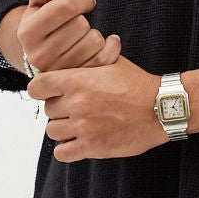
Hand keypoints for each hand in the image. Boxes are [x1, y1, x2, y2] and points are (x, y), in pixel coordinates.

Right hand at [18, 0, 120, 71]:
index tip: (87, 1)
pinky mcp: (76, 81)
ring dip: (94, 33)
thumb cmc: (42, 21)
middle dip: (85, 17)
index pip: (64, 7)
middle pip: (80, 24)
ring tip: (84, 36)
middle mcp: (39, 55)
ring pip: (94, 40)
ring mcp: (58, 72)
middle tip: (80, 21)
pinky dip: (111, 47)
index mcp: (27, 32)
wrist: (39, 54)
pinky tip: (107, 42)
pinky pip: (104, 59)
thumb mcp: (38, 0)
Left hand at [27, 54, 168, 161]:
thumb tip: (86, 43)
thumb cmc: (139, 84)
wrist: (162, 108)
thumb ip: (92, 57)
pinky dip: (67, 149)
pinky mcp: (92, 147)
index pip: (37, 87)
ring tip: (78, 126)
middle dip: (59, 109)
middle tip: (75, 109)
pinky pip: (62, 154)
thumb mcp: (114, 62)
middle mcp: (76, 104)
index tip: (50, 92)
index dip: (41, 89)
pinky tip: (78, 143)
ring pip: (53, 131)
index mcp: (77, 81)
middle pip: (48, 110)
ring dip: (63, 129)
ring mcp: (83, 127)